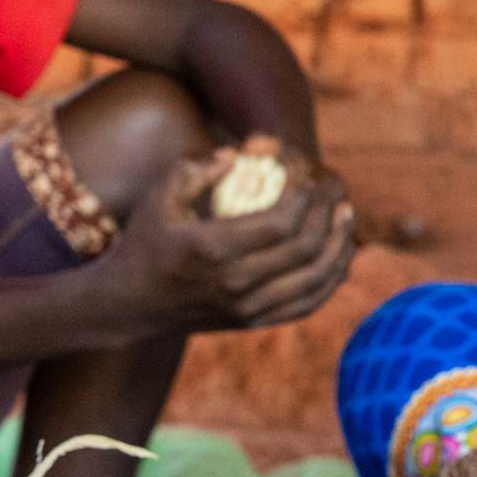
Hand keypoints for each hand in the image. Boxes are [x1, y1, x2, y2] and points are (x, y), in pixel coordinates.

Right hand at [88, 139, 358, 335]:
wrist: (129, 304)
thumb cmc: (145, 241)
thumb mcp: (161, 196)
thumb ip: (198, 168)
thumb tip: (242, 153)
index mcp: (213, 249)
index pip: (282, 221)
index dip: (306, 192)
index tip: (308, 171)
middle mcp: (235, 284)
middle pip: (307, 247)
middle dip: (329, 210)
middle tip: (335, 185)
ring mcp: (247, 309)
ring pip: (316, 279)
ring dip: (340, 244)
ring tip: (347, 214)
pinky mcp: (253, 323)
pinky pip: (307, 304)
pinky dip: (331, 279)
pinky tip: (340, 253)